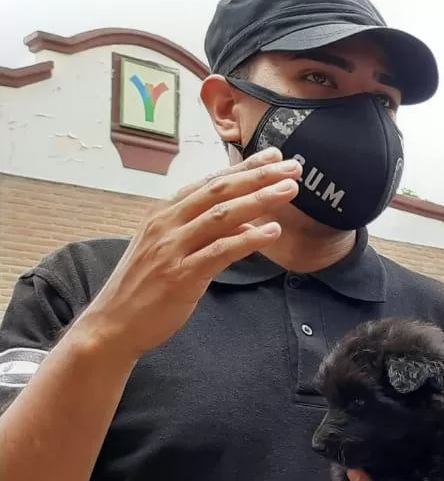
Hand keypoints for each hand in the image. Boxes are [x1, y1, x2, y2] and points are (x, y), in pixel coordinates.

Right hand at [74, 148, 301, 361]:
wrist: (113, 324)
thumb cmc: (146, 288)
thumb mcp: (175, 252)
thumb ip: (211, 235)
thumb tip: (250, 226)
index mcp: (165, 213)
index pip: (211, 182)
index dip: (244, 168)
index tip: (274, 156)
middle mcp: (167, 224)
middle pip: (219, 191)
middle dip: (259, 176)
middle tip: (293, 166)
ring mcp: (172, 248)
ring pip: (222, 216)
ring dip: (259, 200)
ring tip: (289, 190)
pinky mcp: (181, 276)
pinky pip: (220, 251)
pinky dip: (248, 240)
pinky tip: (272, 232)